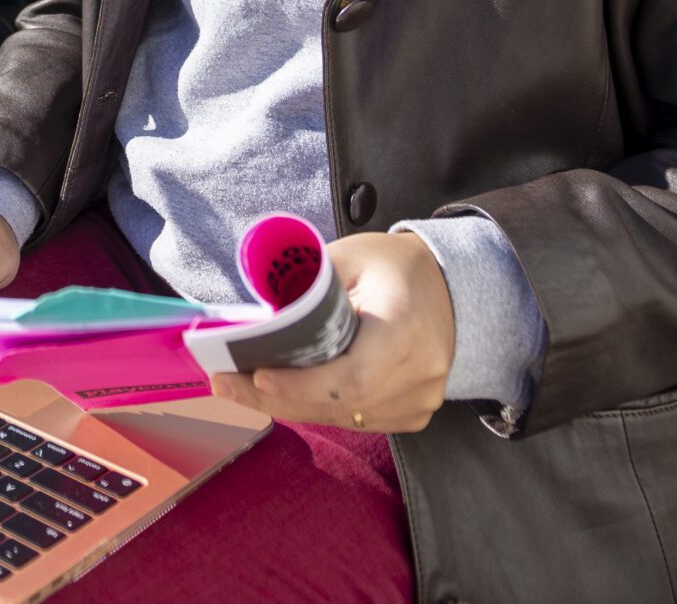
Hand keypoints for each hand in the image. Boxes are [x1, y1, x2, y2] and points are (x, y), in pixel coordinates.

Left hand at [208, 231, 454, 433]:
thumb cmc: (394, 268)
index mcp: (405, 328)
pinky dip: (318, 407)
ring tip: (241, 386)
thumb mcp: (348, 257)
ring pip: (342, 418)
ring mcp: (420, 398)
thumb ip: (305, 286)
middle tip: (225, 384)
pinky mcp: (413, 413)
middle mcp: (419, 372)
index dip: (301, 385)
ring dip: (291, 405)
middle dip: (275, 398)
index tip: (256, 374)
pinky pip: (356, 419)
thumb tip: (255, 317)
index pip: (351, 376)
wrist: (451, 288)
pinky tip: (285, 392)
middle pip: (338, 404)